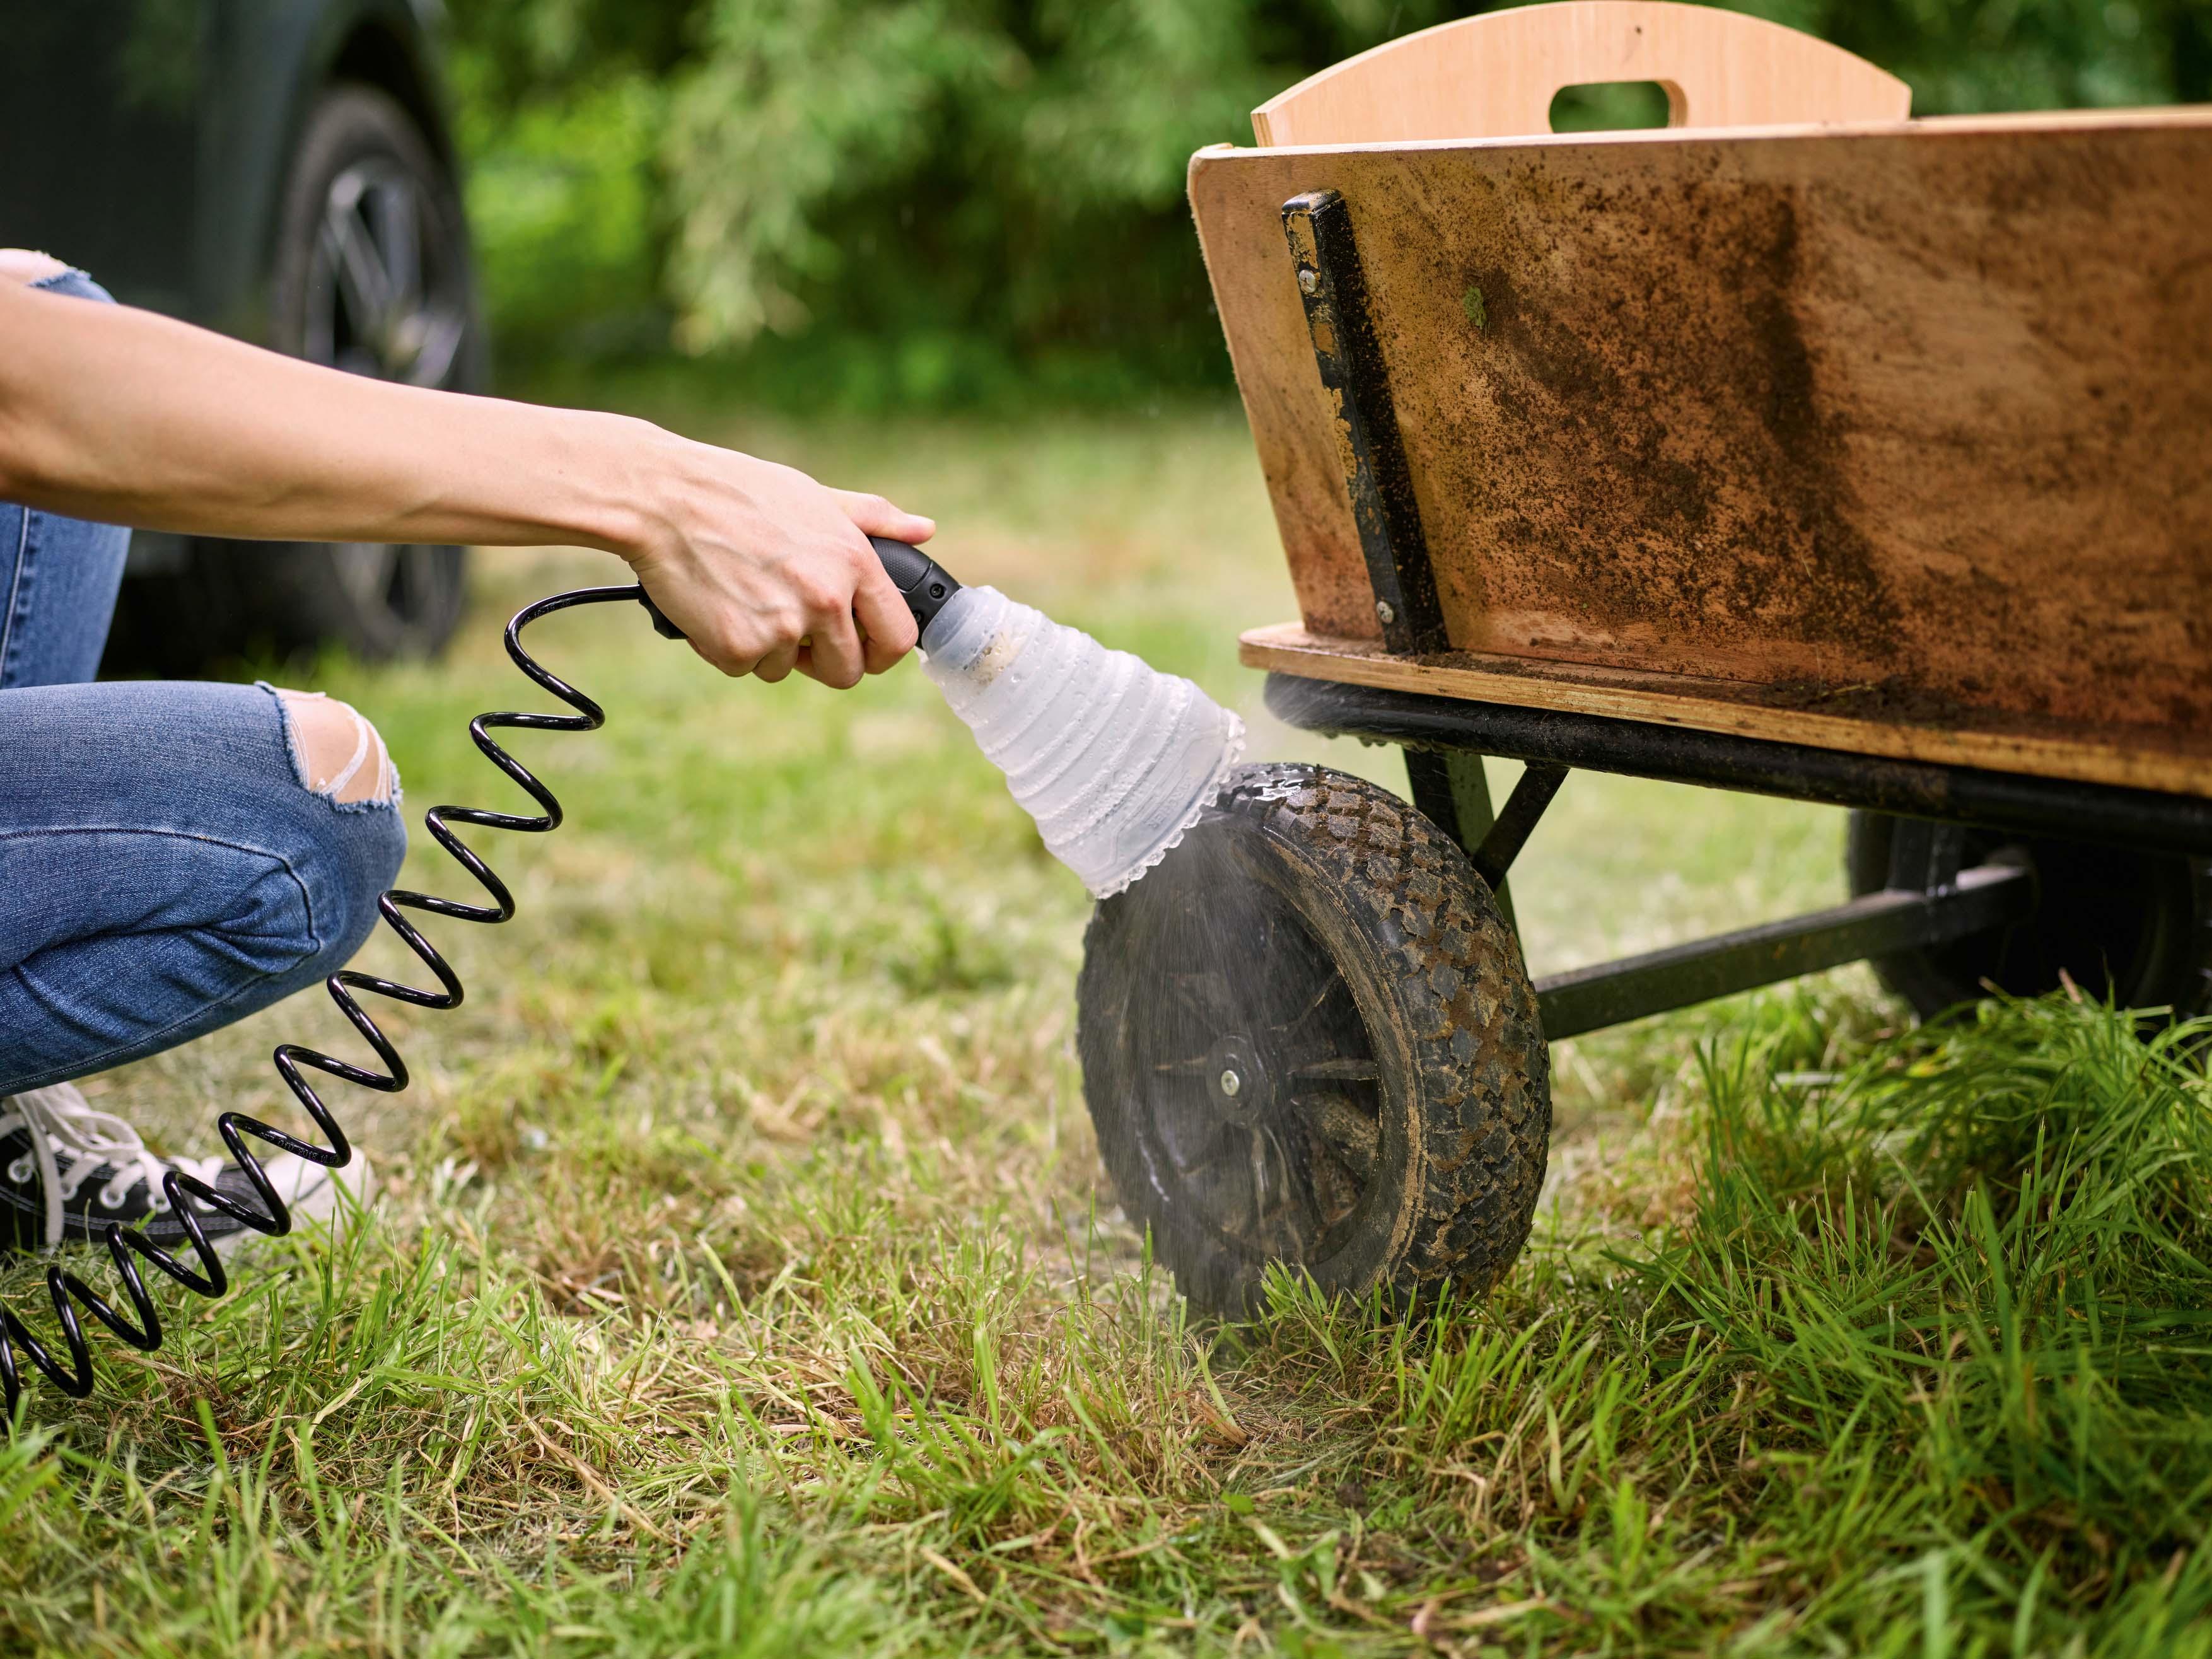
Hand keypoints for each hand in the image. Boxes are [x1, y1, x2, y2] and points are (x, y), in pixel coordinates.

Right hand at [618, 427, 933, 685]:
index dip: (881, 652)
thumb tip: (924, 529)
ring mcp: (782, 628)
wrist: (661, 498)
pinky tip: (716, 603)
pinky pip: (744, 667)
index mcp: (852, 562)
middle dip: (823, 661)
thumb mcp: (815, 496)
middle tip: (791, 628)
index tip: (863, 649)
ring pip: (788, 670)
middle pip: (846, 671)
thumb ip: (873, 519)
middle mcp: (824, 599)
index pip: (897, 637)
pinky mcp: (737, 647)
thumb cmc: (737, 492)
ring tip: (743, 595)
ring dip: (768, 647)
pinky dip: (729, 646)